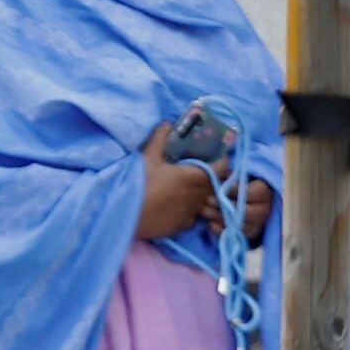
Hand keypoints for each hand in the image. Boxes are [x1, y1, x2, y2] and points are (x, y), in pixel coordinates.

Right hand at [135, 123, 225, 240]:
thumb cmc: (140, 183)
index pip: (220, 169)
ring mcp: (190, 212)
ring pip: (206, 203)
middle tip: (207, 173)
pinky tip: (181, 206)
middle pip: (215, 187)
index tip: (221, 158)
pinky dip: (192, 210)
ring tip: (194, 190)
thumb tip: (166, 123)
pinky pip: (194, 216)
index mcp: (193, 177)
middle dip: (214, 179)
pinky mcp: (181, 226)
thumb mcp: (147, 157)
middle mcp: (197, 195)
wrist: (126, 214)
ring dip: (204, 196)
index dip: (223, 163)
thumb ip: (160, 139)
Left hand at [204, 177, 274, 239]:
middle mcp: (265, 208)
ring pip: (244, 226)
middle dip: (228, 207)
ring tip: (203, 211)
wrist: (231, 198)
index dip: (237, 190)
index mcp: (264, 190)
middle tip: (207, 200)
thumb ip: (227, 170)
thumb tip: (224, 162)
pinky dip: (223, 232)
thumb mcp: (230, 174)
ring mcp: (258, 223)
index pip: (257, 192)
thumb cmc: (231, 182)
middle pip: (252, 212)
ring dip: (222, 219)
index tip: (220, 187)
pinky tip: (210, 225)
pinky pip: (237, 236)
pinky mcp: (248, 234)